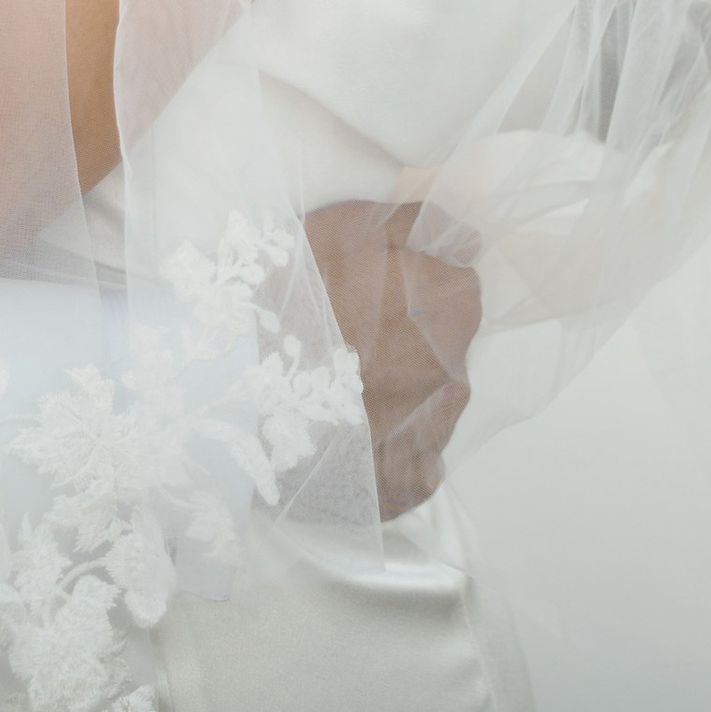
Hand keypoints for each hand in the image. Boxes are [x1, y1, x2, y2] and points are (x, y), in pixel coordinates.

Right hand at [305, 199, 479, 519]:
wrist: (242, 384)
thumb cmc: (299, 294)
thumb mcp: (350, 226)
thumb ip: (416, 224)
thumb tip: (468, 239)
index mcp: (452, 310)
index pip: (457, 292)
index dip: (418, 288)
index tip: (378, 294)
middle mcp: (456, 375)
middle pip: (445, 350)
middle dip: (412, 342)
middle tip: (354, 339)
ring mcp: (431, 437)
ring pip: (429, 407)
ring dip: (402, 396)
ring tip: (345, 391)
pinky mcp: (402, 487)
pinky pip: (411, 465)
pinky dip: (391, 453)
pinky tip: (354, 436)